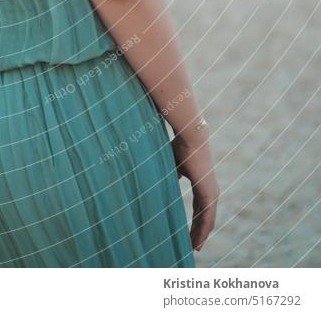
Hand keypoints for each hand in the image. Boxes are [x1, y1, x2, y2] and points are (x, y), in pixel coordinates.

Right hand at [171, 130, 218, 253]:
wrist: (190, 136)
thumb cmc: (180, 146)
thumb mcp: (175, 164)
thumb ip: (175, 174)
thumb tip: (172, 179)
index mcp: (202, 182)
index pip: (199, 206)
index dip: (194, 220)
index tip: (189, 231)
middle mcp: (209, 189)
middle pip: (204, 216)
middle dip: (198, 231)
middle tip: (193, 246)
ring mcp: (211, 192)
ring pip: (208, 219)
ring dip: (201, 234)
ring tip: (195, 248)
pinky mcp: (210, 193)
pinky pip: (207, 217)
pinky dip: (203, 230)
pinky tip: (198, 241)